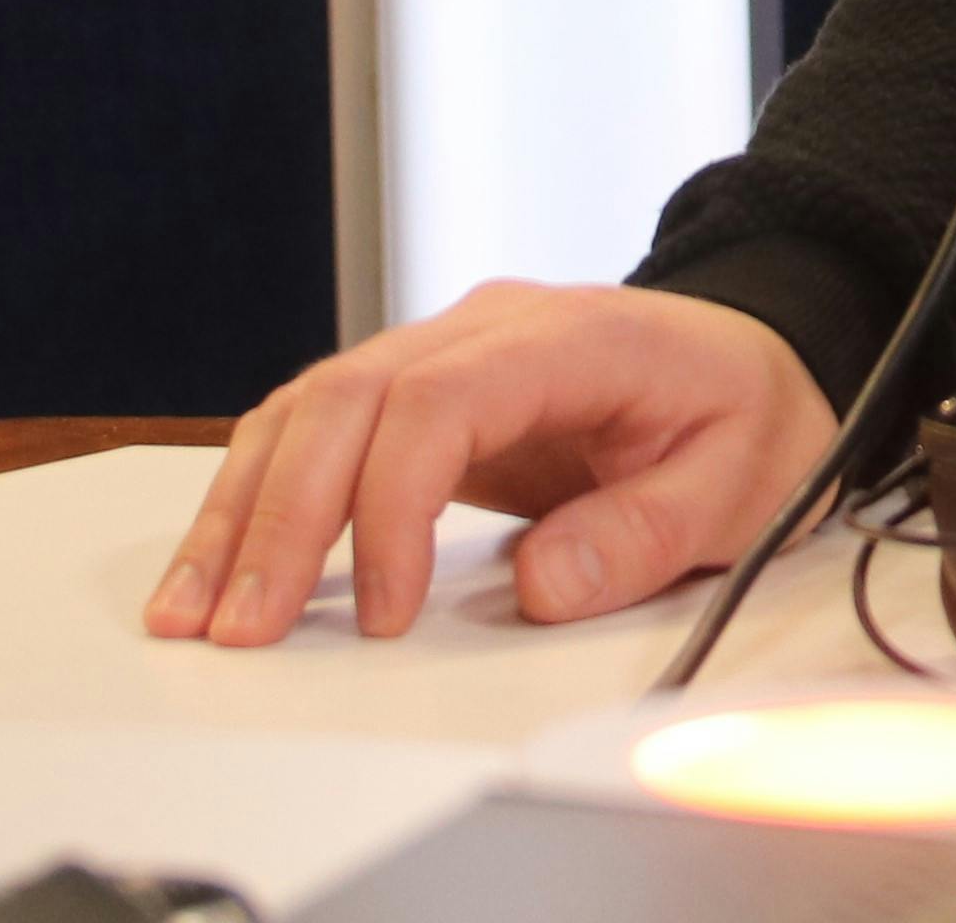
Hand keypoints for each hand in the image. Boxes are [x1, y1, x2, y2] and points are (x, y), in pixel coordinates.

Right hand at [144, 281, 837, 646]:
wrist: (760, 356)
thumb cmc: (749, 413)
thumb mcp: (741, 482)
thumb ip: (646, 533)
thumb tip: (541, 587)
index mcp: (577, 337)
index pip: (442, 400)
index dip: (393, 506)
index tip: (387, 615)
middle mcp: (493, 326)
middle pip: (351, 395)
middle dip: (285, 517)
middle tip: (243, 630)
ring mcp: (450, 350)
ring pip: (313, 404)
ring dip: (247, 508)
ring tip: (196, 615)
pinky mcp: (422, 390)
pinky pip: (320, 426)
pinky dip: (261, 492)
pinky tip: (222, 565)